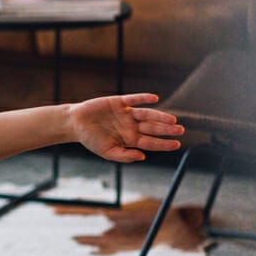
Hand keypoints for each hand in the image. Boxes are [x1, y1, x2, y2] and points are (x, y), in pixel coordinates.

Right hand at [69, 93, 183, 162]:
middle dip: (166, 129)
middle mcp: (131, 125)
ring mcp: (126, 113)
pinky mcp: (119, 102)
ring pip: (146, 114)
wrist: (75, 124)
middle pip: (152, 127)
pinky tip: (154, 99)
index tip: (177, 144)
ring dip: (159, 116)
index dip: (164, 143)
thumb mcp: (107, 152)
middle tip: (181, 130)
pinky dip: (143, 98)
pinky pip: (133, 99)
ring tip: (172, 119)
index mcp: (129, 139)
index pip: (150, 142)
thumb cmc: (91, 139)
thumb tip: (143, 156)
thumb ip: (124, 156)